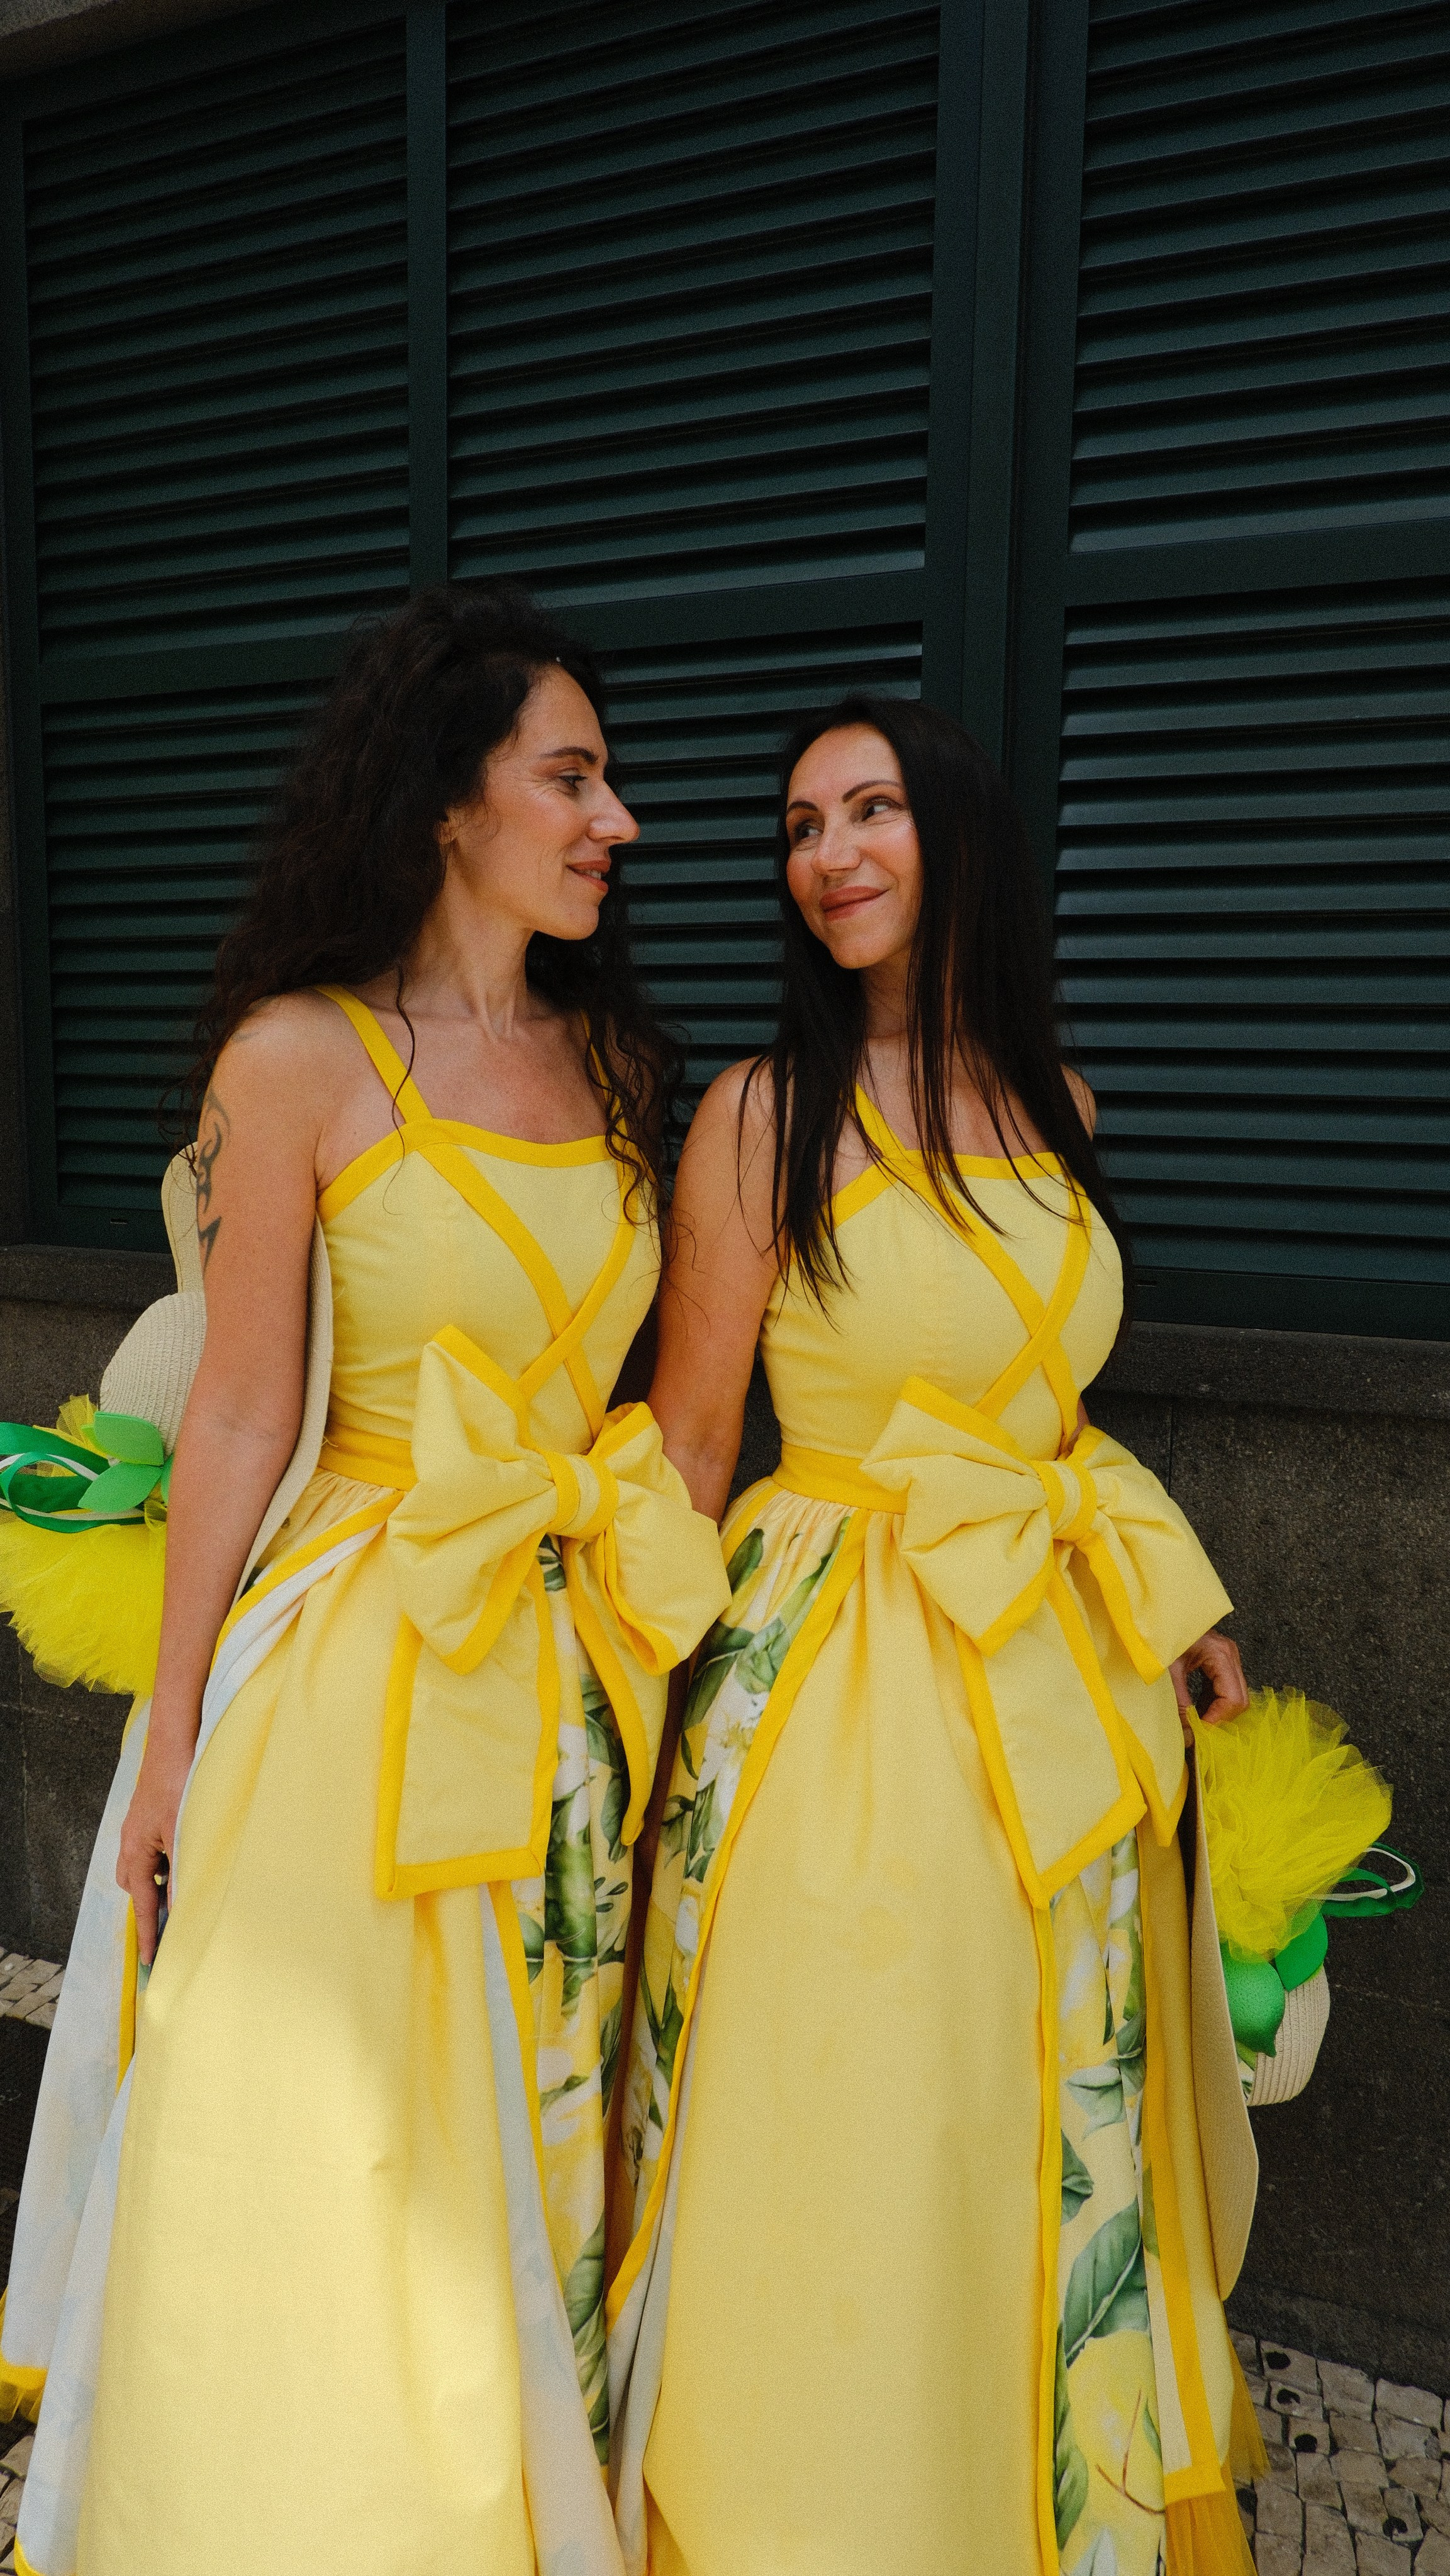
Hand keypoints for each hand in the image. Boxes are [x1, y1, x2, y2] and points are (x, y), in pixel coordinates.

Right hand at [117, 1727, 194, 1964]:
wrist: (176, 1740)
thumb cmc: (180, 1781)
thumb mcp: (184, 1831)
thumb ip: (183, 1872)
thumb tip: (183, 1909)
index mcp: (136, 1852)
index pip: (144, 1904)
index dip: (150, 1934)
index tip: (152, 1961)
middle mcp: (132, 1843)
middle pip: (138, 1888)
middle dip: (151, 1911)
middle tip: (168, 1934)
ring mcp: (140, 1829)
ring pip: (145, 1869)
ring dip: (160, 1885)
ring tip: (182, 1898)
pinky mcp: (151, 1817)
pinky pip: (154, 1851)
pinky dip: (166, 1863)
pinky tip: (186, 1860)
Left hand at [1170, 1628, 1248, 1740]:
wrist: (1157, 1617)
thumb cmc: (1160, 1636)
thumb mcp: (1168, 1671)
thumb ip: (1179, 1704)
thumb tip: (1188, 1736)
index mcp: (1220, 1653)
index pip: (1233, 1698)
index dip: (1218, 1719)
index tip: (1200, 1734)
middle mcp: (1229, 1655)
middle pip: (1239, 1699)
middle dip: (1221, 1719)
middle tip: (1199, 1733)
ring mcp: (1228, 1658)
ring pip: (1235, 1697)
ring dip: (1218, 1714)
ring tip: (1196, 1725)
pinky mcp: (1221, 1663)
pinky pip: (1225, 1691)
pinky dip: (1214, 1705)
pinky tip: (1197, 1712)